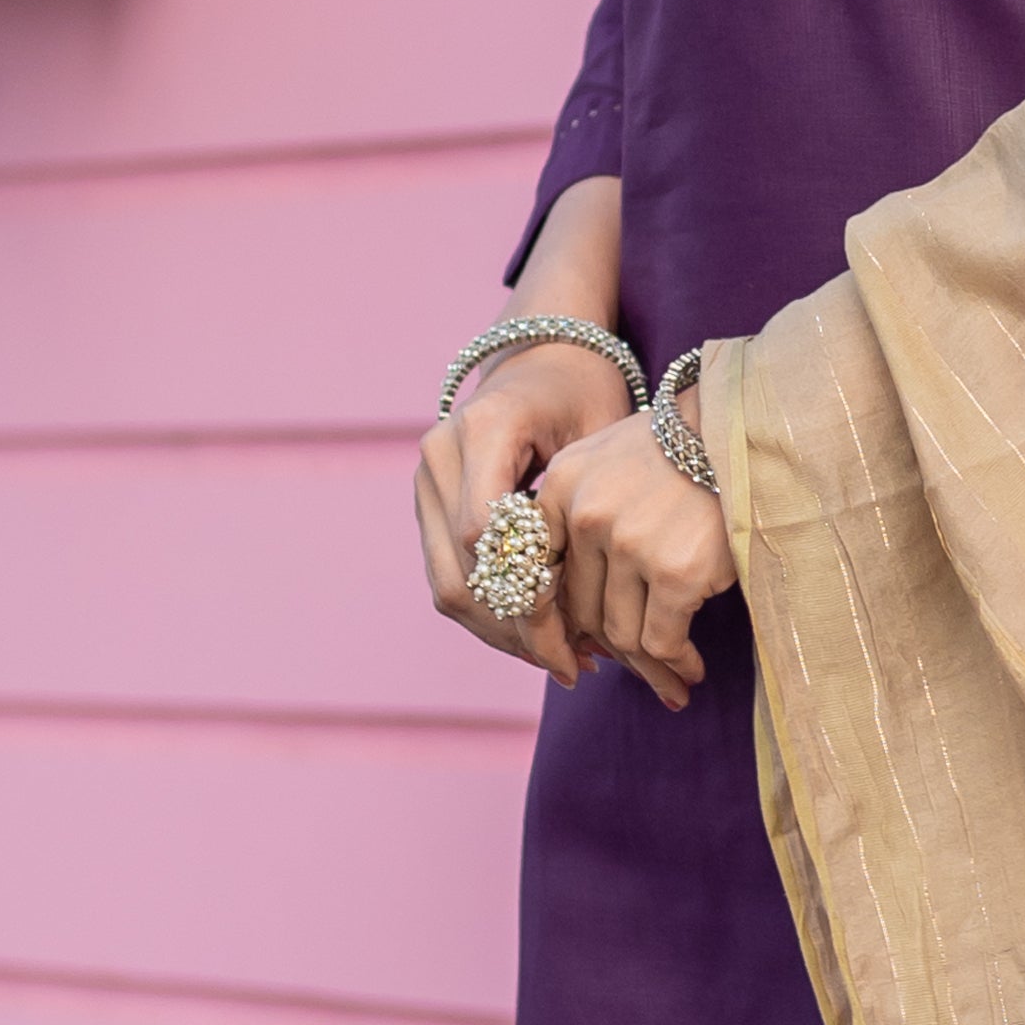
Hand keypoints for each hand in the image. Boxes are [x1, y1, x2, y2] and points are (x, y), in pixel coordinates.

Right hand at [414, 327, 624, 683]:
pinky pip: (450, 578)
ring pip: (450, 587)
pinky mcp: (427, 505)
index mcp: (483, 428)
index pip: (489, 536)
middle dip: (518, 631)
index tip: (582, 638)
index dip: (530, 594)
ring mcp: (425, 481)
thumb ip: (582, 511)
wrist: (543, 357)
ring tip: (562, 662)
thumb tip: (582, 612)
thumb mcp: (600, 438)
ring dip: (504, 634)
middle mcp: (438, 455)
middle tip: (573, 666)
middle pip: (462, 573)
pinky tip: (539, 638)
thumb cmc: (585, 393)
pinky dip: (493, 616)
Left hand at [540, 410, 734, 709]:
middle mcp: (585, 514)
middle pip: (581, 611)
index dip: (548, 628)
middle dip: (607, 653)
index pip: (535, 575)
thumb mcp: (611, 465)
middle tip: (636, 672)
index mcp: (561, 487)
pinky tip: (691, 669)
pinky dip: (675, 663)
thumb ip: (579, 519)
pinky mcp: (674, 570)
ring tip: (673, 681)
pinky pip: (661, 640)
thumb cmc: (685, 451)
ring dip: (647, 668)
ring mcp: (628, 543)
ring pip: (620, 634)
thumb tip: (571, 614)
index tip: (568, 657)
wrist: (748, 429)